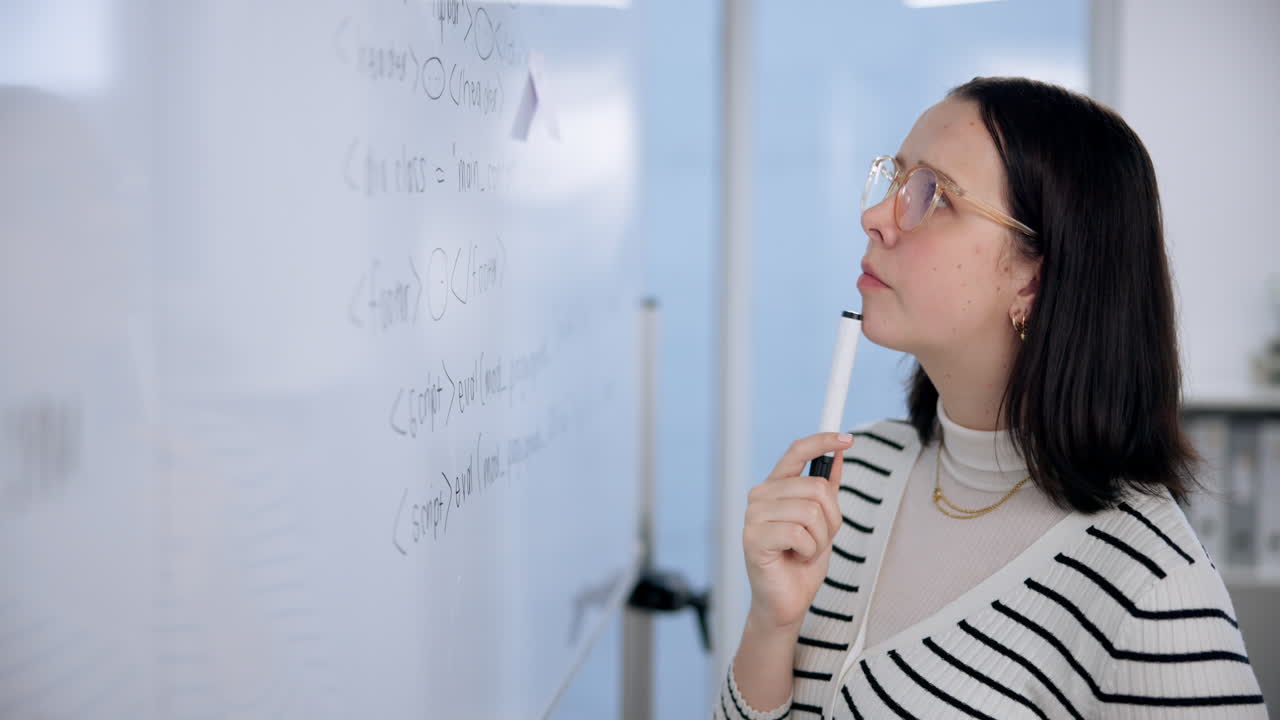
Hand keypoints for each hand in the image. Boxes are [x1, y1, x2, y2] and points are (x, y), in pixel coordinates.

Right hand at [742, 432, 852, 633]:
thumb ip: (827, 488)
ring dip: (820, 538)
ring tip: (805, 550)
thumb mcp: (823, 520)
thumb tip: (838, 453)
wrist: (788, 601)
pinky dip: (809, 550)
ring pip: (810, 511)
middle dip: (830, 518)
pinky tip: (796, 558)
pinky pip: (799, 533)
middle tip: (817, 539)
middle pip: (815, 487)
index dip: (822, 441)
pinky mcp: (753, 538)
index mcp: (775, 487)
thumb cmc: (801, 562)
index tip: (847, 439)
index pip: (796, 452)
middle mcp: (760, 496)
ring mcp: (753, 516)